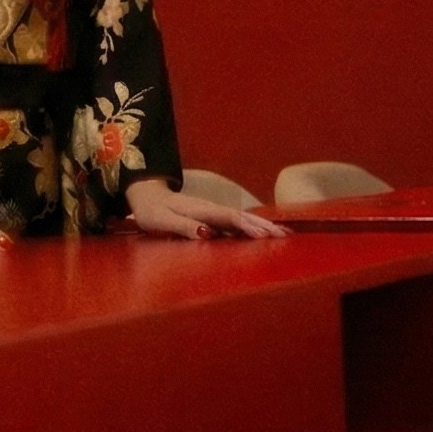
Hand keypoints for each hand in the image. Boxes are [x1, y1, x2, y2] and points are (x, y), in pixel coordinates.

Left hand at [125, 177, 288, 240]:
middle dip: (264, 226)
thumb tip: (208, 233)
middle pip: (242, 218)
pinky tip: (262, 234)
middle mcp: (210, 209)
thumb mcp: (161, 221)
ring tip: (283, 234)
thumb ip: (183, 226)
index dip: (249, 227)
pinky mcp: (211, 217)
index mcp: (201, 210)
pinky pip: (235, 223)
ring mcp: (212, 212)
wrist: (146, 195)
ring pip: (241, 219)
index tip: (267, 236)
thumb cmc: (151, 211)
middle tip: (286, 236)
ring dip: (262, 226)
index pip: (230, 218)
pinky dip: (251, 227)